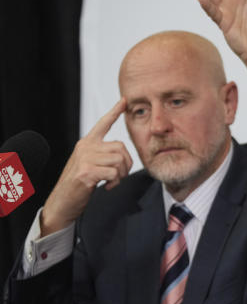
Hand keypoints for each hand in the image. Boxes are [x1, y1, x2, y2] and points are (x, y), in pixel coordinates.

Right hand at [40, 99, 131, 235]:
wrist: (62, 203)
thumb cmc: (78, 185)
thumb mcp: (89, 164)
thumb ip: (102, 155)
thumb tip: (121, 154)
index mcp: (86, 143)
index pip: (103, 123)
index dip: (115, 111)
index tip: (124, 100)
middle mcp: (85, 147)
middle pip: (121, 147)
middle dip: (127, 164)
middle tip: (119, 176)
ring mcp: (85, 159)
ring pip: (120, 160)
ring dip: (121, 175)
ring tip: (111, 182)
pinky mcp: (86, 172)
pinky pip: (114, 173)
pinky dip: (115, 182)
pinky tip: (106, 187)